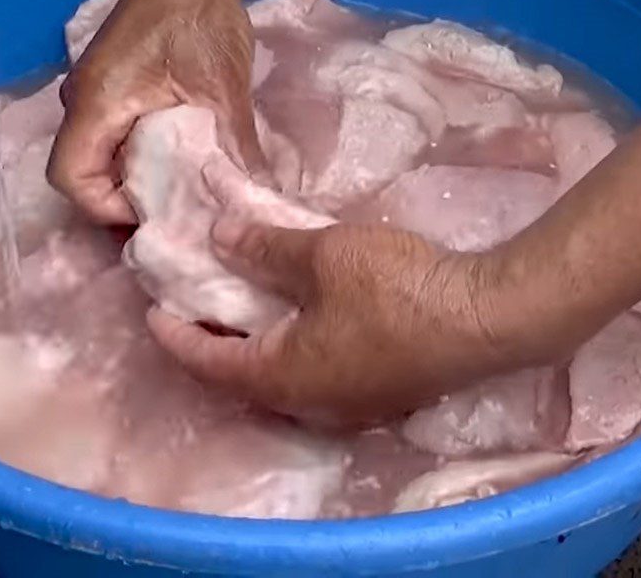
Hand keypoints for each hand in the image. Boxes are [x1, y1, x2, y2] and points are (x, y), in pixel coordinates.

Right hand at [47, 0, 265, 223]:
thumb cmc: (201, 18)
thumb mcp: (224, 89)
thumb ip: (238, 147)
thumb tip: (261, 195)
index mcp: (98, 103)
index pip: (70, 178)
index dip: (106, 208)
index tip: (156, 214)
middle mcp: (83, 102)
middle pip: (83, 174)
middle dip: (124, 203)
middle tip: (174, 219)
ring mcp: (94, 94)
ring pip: (100, 157)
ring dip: (134, 181)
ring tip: (181, 199)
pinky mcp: (112, 88)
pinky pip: (114, 137)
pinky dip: (139, 159)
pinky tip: (178, 167)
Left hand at [148, 219, 511, 425]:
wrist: (485, 317)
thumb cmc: (396, 288)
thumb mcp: (322, 256)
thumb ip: (264, 248)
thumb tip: (216, 236)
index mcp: (284, 377)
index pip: (210, 363)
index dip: (177, 337)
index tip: (155, 312)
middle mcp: (311, 404)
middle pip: (243, 378)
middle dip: (214, 344)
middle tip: (198, 307)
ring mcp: (349, 404)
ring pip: (282, 380)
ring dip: (256, 348)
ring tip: (244, 310)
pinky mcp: (379, 392)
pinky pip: (317, 376)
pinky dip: (293, 350)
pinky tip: (302, 318)